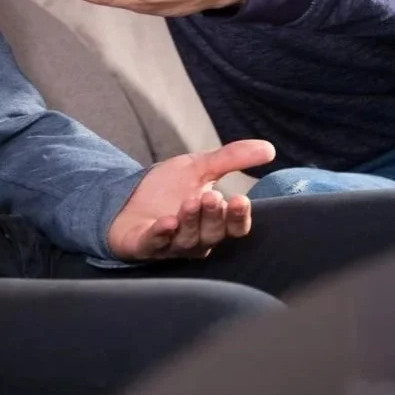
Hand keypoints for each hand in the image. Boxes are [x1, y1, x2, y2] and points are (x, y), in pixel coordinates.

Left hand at [106, 139, 275, 260]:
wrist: (125, 197)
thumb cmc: (166, 188)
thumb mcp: (199, 167)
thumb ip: (232, 159)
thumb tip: (269, 149)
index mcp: (213, 223)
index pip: (234, 227)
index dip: (238, 217)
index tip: (242, 199)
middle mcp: (196, 239)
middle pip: (212, 234)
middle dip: (214, 216)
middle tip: (213, 197)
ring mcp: (170, 245)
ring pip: (187, 239)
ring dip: (191, 221)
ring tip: (191, 201)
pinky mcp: (143, 245)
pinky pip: (154, 244)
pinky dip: (161, 234)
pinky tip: (166, 222)